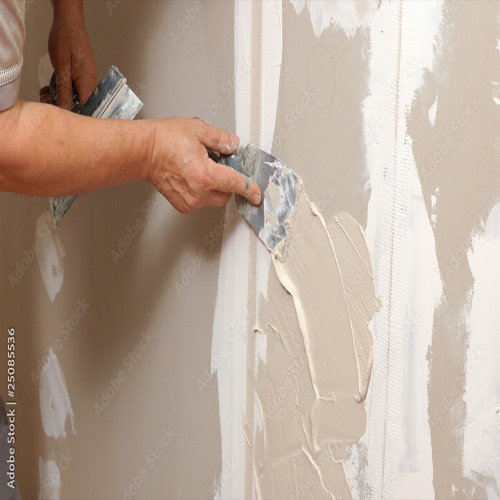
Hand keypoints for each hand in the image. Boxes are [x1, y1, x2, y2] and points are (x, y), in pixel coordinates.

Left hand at [47, 2, 96, 108]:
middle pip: (82, 105)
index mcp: (88, 83)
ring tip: (46, 93)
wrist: (69, 23)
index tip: (60, 115)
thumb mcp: (61, 67)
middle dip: (64, 106)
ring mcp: (87, 81)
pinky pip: (75, 90)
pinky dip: (63, 91)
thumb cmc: (66, 41)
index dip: (75, 115)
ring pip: (77, 98)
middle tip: (47, 99)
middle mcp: (91, 84)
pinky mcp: (82, 77)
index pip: (87, 108)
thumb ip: (64, 89)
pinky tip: (51, 88)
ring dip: (61, 98)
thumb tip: (65, 109)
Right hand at [147, 118, 261, 212]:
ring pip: (214, 199)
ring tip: (200, 169)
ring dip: (215, 187)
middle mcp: (198, 192)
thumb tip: (233, 145)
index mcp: (205, 175)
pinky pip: (201, 201)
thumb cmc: (165, 140)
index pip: (236, 184)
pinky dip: (203, 191)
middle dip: (228, 183)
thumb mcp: (198, 131)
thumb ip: (221, 140)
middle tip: (218, 166)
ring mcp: (190, 201)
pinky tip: (192, 176)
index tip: (256, 194)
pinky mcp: (183, 205)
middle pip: (226, 195)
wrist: (144, 152)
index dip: (249, 189)